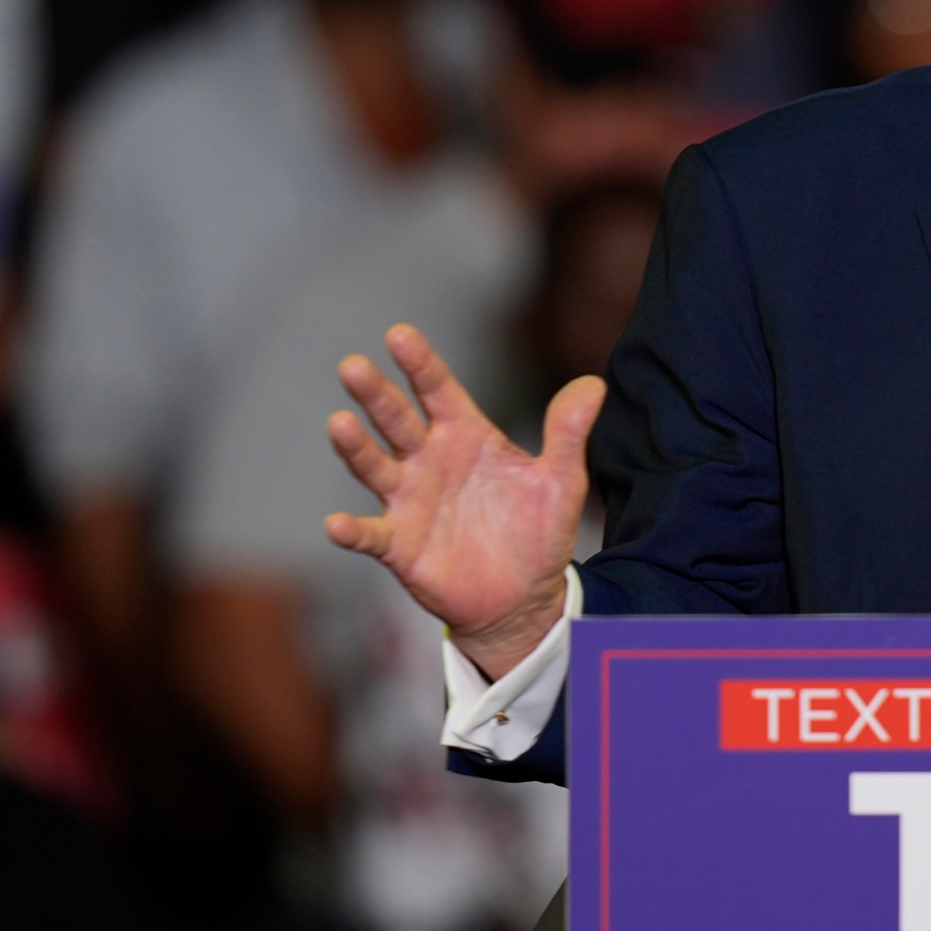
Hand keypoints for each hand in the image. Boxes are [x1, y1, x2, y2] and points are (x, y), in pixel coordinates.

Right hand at [324, 324, 604, 678]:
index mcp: (465, 435)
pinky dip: (351, 530)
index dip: (419, 363)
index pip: (437, 390)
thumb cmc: (538, 531)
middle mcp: (428, 460)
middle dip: (375, 394)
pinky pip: (370, 535)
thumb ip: (568, 432)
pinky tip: (336, 524)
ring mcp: (409, 501)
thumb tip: (594, 383)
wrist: (524, 597)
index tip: (399, 334)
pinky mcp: (399, 545)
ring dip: (355, 447)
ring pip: (374, 467)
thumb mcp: (561, 480)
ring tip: (339, 423)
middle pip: (396, 420)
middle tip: (353, 365)